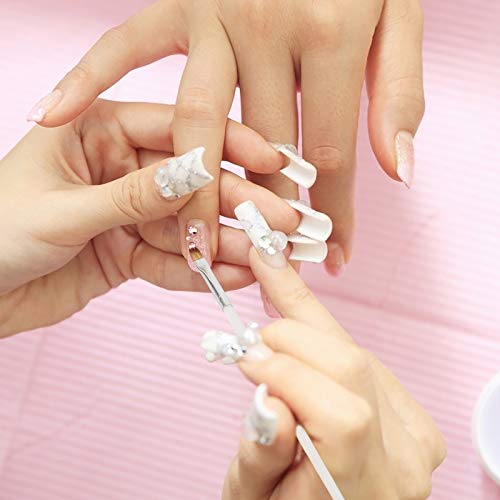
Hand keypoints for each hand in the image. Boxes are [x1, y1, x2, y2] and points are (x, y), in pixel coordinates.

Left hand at [0, 100, 299, 336]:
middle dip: (239, 203)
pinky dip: (200, 271)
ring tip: (269, 256)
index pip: (175, 128)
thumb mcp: (64, 208)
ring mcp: (130, 212)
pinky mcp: (132, 251)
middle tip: (284, 220)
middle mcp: (122, 166)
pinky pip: (173, 259)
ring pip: (189, 226)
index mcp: (99, 130)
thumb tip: (196, 174)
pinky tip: (234, 277)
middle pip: (192, 182)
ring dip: (228, 243)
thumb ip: (133, 196)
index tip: (271, 161)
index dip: (225, 145)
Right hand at [30, 0, 423, 275]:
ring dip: (192, 190)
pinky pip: (125, 45)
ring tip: (195, 247)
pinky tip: (55, 113)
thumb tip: (396, 171)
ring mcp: (213, 15)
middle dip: (264, 215)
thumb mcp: (400, 22)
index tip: (334, 255)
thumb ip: (398, 96)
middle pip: (259, 150)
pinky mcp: (178, 5)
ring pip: (197, 122)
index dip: (334, 211)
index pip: (329, 151)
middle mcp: (264, 25)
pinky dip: (88, 77)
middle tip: (261, 266)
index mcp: (328, 32)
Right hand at [217, 247, 444, 496]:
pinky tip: (305, 350)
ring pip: (360, 355)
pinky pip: (370, 362)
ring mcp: (416, 439)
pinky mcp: (416, 418)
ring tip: (273, 336)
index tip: (247, 358)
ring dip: (310, 334)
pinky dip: (330, 347)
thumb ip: (260, 458)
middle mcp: (401, 465)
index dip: (289, 374)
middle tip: (255, 342)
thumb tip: (269, 399)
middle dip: (294, 337)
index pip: (341, 417)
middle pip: (353, 368)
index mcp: (357, 494)